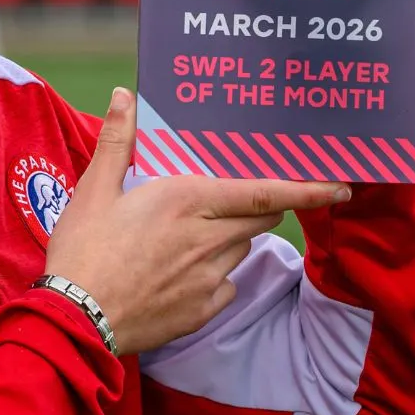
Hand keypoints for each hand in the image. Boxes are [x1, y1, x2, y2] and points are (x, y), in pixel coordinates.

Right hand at [43, 88, 348, 355]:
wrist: (76, 319)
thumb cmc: (82, 251)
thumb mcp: (93, 190)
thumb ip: (118, 141)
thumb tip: (125, 95)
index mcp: (187, 200)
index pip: (265, 193)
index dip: (307, 189)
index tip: (339, 185)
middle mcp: (209, 237)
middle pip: (262, 219)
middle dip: (262, 208)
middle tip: (238, 202)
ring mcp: (210, 276)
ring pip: (242, 249)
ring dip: (231, 239)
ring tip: (189, 239)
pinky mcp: (204, 309)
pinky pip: (226, 285)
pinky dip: (214, 276)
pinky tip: (179, 275)